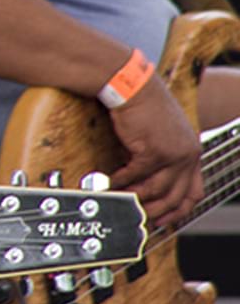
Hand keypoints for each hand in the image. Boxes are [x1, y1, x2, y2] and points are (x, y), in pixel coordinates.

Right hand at [107, 75, 202, 227]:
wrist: (131, 84)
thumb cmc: (141, 104)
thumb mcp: (160, 132)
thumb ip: (161, 155)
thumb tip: (144, 180)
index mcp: (192, 150)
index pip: (194, 191)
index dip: (178, 210)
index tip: (163, 219)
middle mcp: (188, 154)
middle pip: (176, 196)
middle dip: (156, 211)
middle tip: (137, 215)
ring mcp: (173, 154)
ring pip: (157, 191)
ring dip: (136, 198)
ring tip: (120, 200)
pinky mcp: (154, 151)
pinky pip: (136, 176)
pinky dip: (121, 182)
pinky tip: (109, 183)